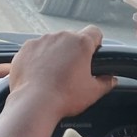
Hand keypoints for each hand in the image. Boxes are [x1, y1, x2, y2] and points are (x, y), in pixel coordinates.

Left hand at [0, 25, 115, 122]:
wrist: (34, 104)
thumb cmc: (64, 97)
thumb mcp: (93, 92)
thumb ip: (106, 82)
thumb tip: (111, 79)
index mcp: (81, 43)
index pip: (95, 32)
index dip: (95, 43)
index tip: (91, 55)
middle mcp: (61, 36)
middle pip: (72, 38)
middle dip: (73, 51)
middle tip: (71, 71)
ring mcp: (41, 40)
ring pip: (53, 43)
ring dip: (55, 53)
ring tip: (52, 75)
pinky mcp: (26, 48)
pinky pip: (35, 49)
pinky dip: (38, 58)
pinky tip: (38, 74)